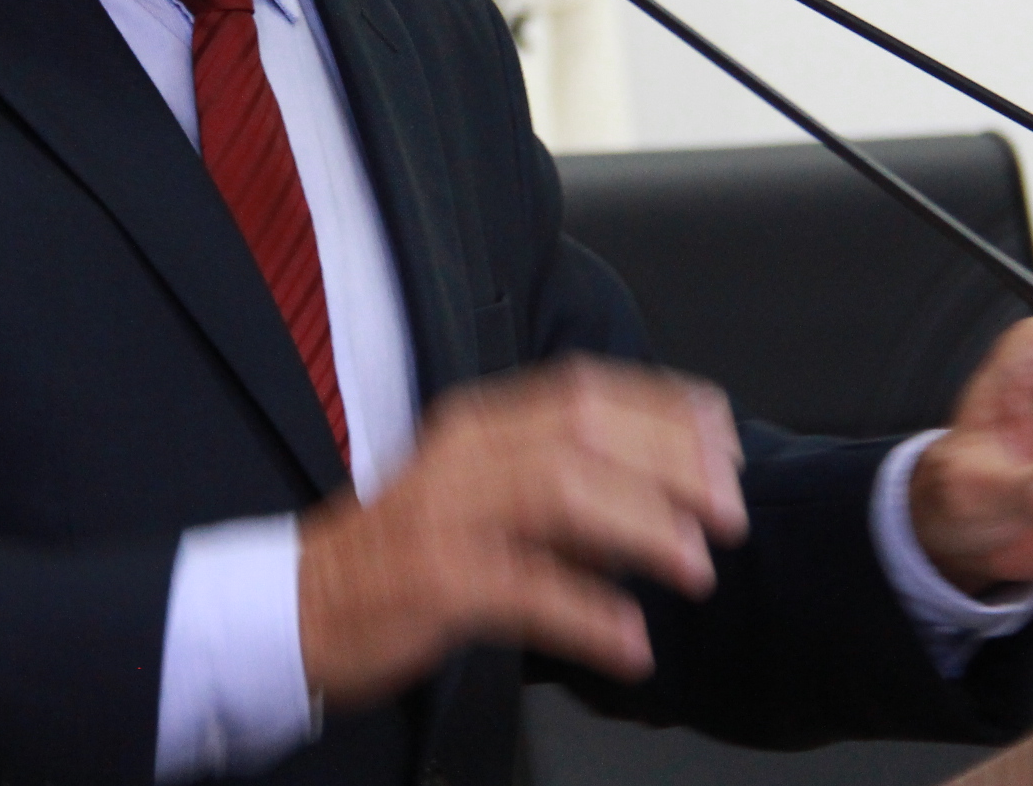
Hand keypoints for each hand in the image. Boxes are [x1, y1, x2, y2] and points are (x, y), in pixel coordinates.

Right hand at [297, 356, 746, 710]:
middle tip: (729, 509)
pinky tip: (629, 642)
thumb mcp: (480, 489)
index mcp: (480, 423)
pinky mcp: (433, 581)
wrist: (303, 605)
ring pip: (559, 492)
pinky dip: (587, 614)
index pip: (585, 390)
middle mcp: (464, 454)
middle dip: (671, 465)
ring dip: (642, 527)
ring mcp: (446, 514)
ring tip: (696, 567)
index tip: (724, 439)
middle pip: (583, 431)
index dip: (664, 410)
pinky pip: (524, 589)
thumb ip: (557, 476)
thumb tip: (664, 479)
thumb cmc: (404, 553)